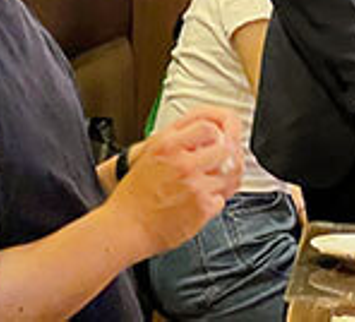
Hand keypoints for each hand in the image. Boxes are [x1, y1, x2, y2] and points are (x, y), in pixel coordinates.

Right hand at [109, 111, 242, 255]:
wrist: (126, 227)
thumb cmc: (133, 195)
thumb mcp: (149, 154)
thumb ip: (176, 141)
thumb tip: (203, 133)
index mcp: (168, 145)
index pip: (208, 127)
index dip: (218, 133)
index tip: (220, 140)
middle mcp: (183, 163)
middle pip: (225, 148)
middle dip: (227, 156)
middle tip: (222, 162)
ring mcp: (194, 185)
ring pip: (228, 175)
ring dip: (223, 180)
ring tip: (213, 184)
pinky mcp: (201, 208)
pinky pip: (222, 199)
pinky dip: (215, 201)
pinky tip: (201, 202)